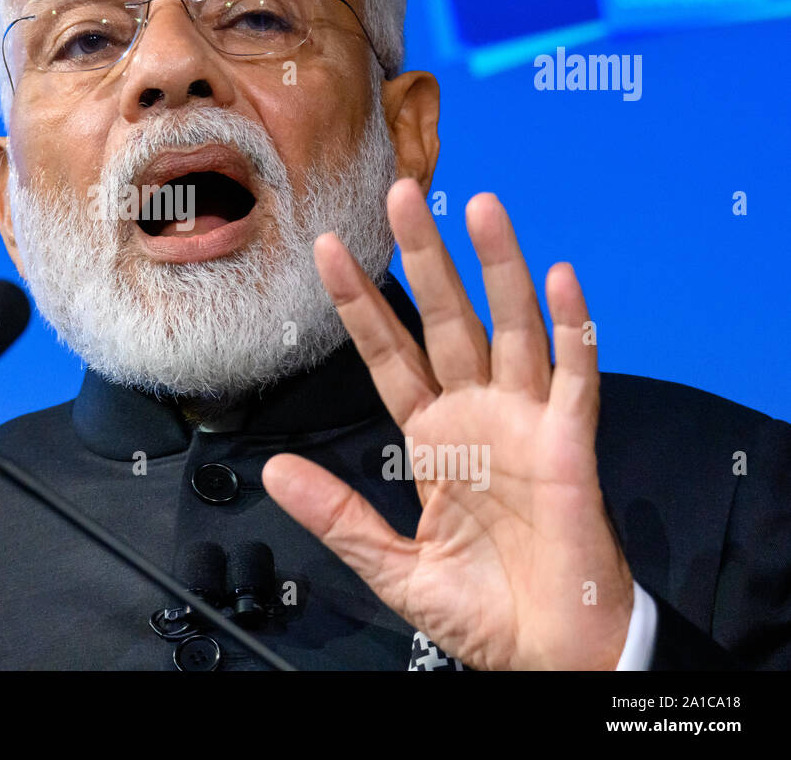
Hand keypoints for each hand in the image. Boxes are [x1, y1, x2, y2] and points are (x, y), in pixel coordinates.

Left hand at [262, 178, 633, 669]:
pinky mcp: (571, 445)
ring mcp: (525, 424)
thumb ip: (337, 513)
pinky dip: (571, 328)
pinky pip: (575, 377)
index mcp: (432, 439)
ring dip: (498, 268)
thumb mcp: (392, 565)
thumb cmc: (481, 609)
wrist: (545, 654)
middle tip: (402, 195)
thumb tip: (273, 470)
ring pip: (511, 328)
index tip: (327, 251)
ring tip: (479, 207)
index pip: (388, 354)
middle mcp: (477, 417)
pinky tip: (557, 278)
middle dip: (424, 258)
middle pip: (446, 320)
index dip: (360, 303)